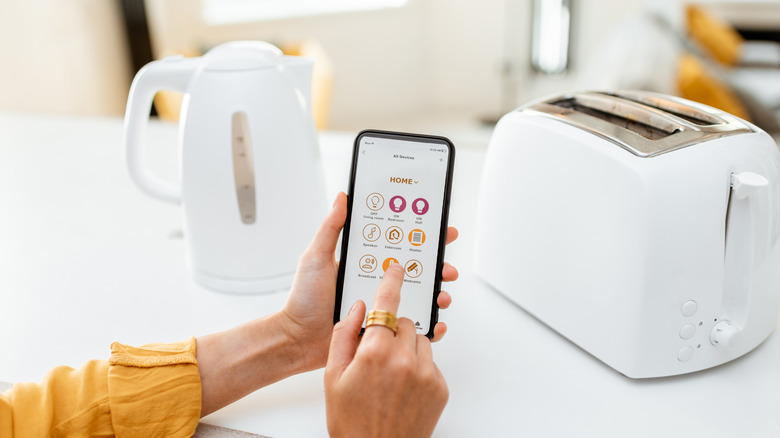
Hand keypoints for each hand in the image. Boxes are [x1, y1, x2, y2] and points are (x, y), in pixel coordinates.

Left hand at [279, 192, 458, 371]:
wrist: (297, 339)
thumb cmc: (304, 299)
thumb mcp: (316, 258)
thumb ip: (331, 229)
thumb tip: (343, 197)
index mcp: (366, 263)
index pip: (400, 245)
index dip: (423, 237)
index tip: (441, 230)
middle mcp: (377, 283)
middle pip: (417, 271)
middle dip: (438, 267)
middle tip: (446, 267)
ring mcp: (382, 307)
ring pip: (419, 298)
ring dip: (437, 295)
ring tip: (441, 296)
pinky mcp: (383, 330)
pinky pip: (412, 328)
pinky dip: (430, 326)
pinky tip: (436, 324)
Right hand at [324, 264, 447, 437]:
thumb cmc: (352, 421)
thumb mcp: (333, 376)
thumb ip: (344, 335)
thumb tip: (358, 308)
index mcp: (375, 353)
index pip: (388, 304)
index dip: (392, 282)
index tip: (397, 269)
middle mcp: (405, 359)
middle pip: (406, 323)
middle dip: (393, 330)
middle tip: (378, 353)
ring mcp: (426, 373)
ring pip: (421, 341)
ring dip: (407, 349)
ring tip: (389, 375)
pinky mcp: (440, 387)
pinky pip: (431, 363)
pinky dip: (418, 367)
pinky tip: (402, 387)